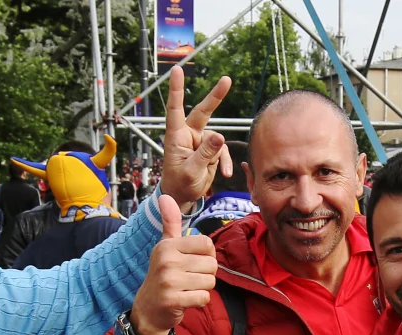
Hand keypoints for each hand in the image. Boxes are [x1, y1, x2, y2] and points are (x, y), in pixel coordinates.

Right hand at [130, 195, 217, 334]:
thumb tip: (164, 196)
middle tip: (189, 280)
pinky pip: (204, 298)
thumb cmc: (163, 275)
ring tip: (187, 289)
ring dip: (203, 288)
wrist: (148, 309)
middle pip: (211, 264)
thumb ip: (170, 223)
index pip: (207, 244)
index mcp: (168, 245)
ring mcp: (169, 281)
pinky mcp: (173, 300)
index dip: (207, 256)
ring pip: (210, 282)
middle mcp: (167, 260)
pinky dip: (199, 301)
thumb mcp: (165, 247)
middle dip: (206, 275)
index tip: (193, 263)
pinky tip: (186, 300)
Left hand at [159, 66, 233, 210]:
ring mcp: (200, 142)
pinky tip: (226, 174)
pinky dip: (224, 162)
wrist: (182, 197)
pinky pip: (222, 150)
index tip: (177, 70)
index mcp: (176, 137)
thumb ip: (205, 154)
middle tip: (227, 79)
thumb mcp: (192, 171)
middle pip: (203, 112)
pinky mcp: (210, 150)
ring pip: (216, 140)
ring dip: (218, 155)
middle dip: (215, 97)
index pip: (175, 109)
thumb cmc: (179, 185)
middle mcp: (188, 135)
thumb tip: (220, 136)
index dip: (176, 89)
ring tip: (209, 170)